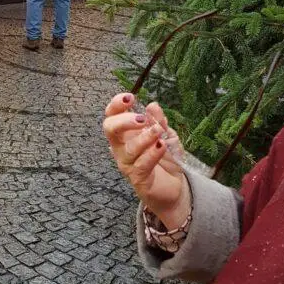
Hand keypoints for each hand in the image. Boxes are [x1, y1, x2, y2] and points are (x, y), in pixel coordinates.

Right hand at [103, 93, 187, 223]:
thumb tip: (152, 105)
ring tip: (158, 132)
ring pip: (128, 149)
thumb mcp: (165, 135)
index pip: (111, 115)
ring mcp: (127, 164)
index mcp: (124, 133)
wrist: (174, 187)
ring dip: (144, 138)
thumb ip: (159, 121)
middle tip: (141, 119)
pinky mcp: (138, 179)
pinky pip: (142, 164)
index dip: (116, 104)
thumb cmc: (164, 158)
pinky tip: (162, 146)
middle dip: (123, 121)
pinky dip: (152, 154)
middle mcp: (121, 147)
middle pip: (110, 130)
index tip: (130, 97)